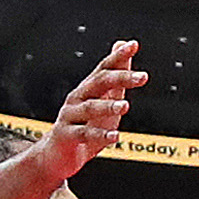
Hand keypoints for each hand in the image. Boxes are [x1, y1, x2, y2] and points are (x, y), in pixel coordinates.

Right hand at [40, 42, 141, 176]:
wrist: (56, 154)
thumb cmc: (84, 125)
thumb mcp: (102, 99)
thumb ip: (115, 75)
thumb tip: (122, 44)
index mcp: (88, 88)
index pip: (104, 68)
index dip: (118, 56)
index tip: (133, 45)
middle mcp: (78, 98)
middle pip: (99, 83)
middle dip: (120, 78)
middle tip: (142, 77)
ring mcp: (70, 116)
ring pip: (90, 108)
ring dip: (108, 106)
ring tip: (125, 106)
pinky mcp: (66, 136)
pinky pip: (83, 134)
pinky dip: (99, 135)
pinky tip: (115, 136)